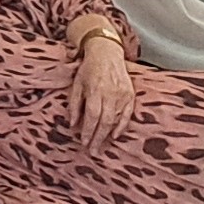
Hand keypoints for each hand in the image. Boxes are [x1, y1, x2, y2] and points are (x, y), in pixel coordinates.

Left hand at [68, 34, 134, 148]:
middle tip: (92, 151)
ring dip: (107, 135)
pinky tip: (115, 136)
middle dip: (97, 138)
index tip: (83, 142)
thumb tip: (72, 124)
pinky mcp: (130, 94)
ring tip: (100, 146)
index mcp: (95, 91)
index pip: (92, 116)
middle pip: (104, 121)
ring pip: (115, 120)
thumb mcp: (76, 84)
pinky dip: (122, 126)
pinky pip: (127, 114)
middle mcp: (110, 94)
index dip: (87, 131)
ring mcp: (122, 94)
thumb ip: (74, 104)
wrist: (107, 53)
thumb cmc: (89, 69)